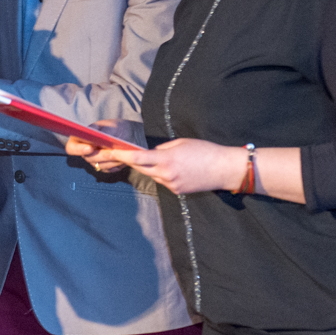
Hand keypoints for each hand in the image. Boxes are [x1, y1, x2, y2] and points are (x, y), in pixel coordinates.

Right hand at [65, 120, 145, 172]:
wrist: (127, 135)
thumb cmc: (115, 128)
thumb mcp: (109, 126)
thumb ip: (100, 130)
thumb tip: (91, 131)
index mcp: (80, 138)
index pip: (72, 148)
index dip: (79, 150)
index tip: (90, 148)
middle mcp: (84, 151)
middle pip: (88, 158)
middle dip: (102, 155)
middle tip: (113, 152)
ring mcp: (93, 160)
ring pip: (99, 166)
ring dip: (111, 161)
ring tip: (122, 154)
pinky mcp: (103, 167)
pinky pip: (107, 170)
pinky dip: (116, 165)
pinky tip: (123, 159)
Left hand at [88, 138, 244, 193]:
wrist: (224, 169)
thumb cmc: (205, 150)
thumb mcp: (180, 143)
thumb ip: (162, 149)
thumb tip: (150, 153)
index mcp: (166, 160)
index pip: (138, 158)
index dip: (122, 155)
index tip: (111, 151)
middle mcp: (166, 175)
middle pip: (141, 168)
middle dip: (131, 161)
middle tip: (121, 153)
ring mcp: (171, 185)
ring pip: (151, 175)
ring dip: (147, 167)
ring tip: (150, 157)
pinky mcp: (177, 191)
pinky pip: (162, 181)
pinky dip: (160, 174)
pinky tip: (170, 168)